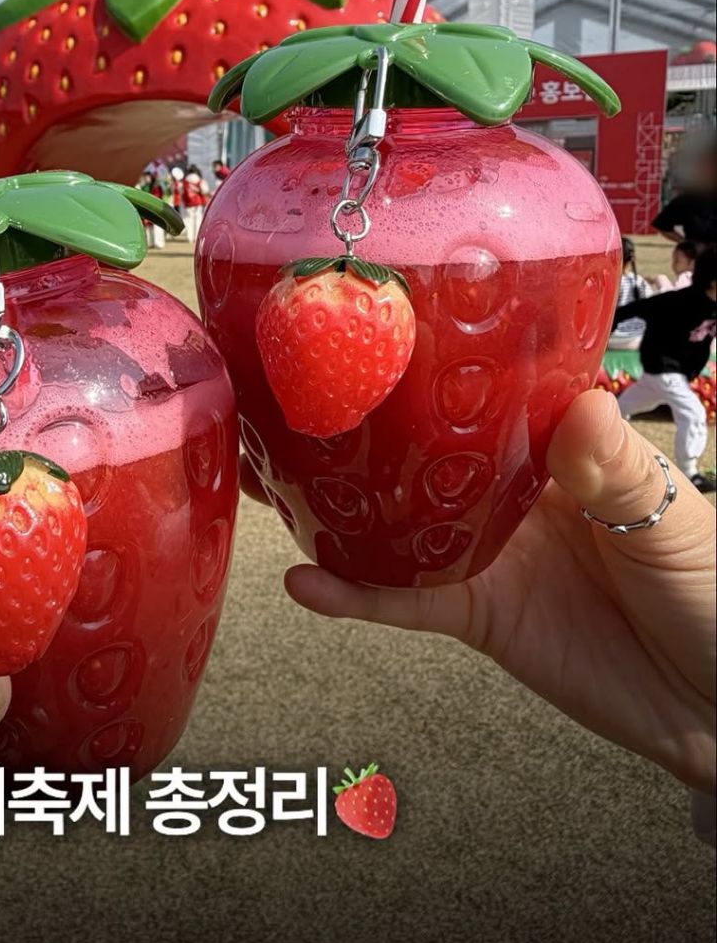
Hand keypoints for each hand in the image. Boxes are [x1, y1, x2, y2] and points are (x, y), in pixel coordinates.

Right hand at [255, 391, 715, 793]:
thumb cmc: (715, 591)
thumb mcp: (675, 522)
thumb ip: (618, 474)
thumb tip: (578, 409)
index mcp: (563, 448)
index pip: (492, 394)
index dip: (441, 363)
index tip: (382, 328)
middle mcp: (513, 493)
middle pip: (425, 451)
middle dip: (365, 426)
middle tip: (294, 396)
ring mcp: (488, 553)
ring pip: (398, 522)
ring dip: (339, 504)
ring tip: (269, 477)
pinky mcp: (476, 614)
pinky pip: (404, 601)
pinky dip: (354, 596)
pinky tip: (306, 582)